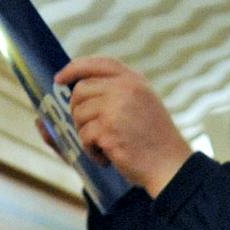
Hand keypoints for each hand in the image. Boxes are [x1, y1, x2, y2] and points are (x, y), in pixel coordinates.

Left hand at [55, 57, 192, 197]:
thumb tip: (78, 87)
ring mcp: (116, 108)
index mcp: (133, 80)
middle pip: (81, 90)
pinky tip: (107, 158)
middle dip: (77, 111)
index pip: (97, 64)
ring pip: (79, 114)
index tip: (59, 79)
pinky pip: (84, 136)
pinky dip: (91, 151)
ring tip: (104, 146)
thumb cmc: (154, 140)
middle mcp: (124, 89)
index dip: (74, 69)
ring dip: (85, 134)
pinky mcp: (108, 130)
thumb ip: (118, 91)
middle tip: (88, 128)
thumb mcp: (143, 104)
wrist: (169, 166)